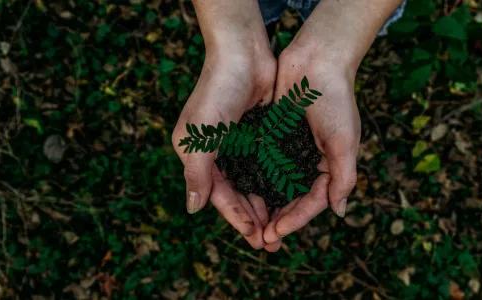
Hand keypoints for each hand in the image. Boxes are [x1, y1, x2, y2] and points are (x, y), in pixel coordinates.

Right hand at [172, 50, 277, 248]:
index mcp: (198, 155)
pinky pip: (266, 165)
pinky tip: (288, 197)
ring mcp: (238, 144)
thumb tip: (193, 209)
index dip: (236, 218)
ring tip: (281, 226)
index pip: (219, 195)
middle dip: (253, 218)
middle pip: (237, 194)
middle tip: (271, 242)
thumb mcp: (201, 136)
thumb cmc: (217, 92)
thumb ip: (197, 173)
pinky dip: (275, 182)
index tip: (255, 238)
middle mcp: (217, 152)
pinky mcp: (258, 134)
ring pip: (253, 183)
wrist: (243, 53)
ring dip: (265, 204)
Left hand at [261, 0, 402, 248]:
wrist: (316, 61)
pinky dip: (254, 179)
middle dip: (279, 219)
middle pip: (292, 199)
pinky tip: (241, 192)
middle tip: (261, 239)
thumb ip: (343, 177)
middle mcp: (309, 161)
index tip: (277, 232)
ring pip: (275, 185)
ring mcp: (290, 150)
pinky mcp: (273, 136)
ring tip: (250, 224)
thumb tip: (339, 212)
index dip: (296, 219)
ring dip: (265, 205)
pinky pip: (263, 163)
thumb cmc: (336, 100)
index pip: (313, 202)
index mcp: (330, 166)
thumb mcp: (345, 141)